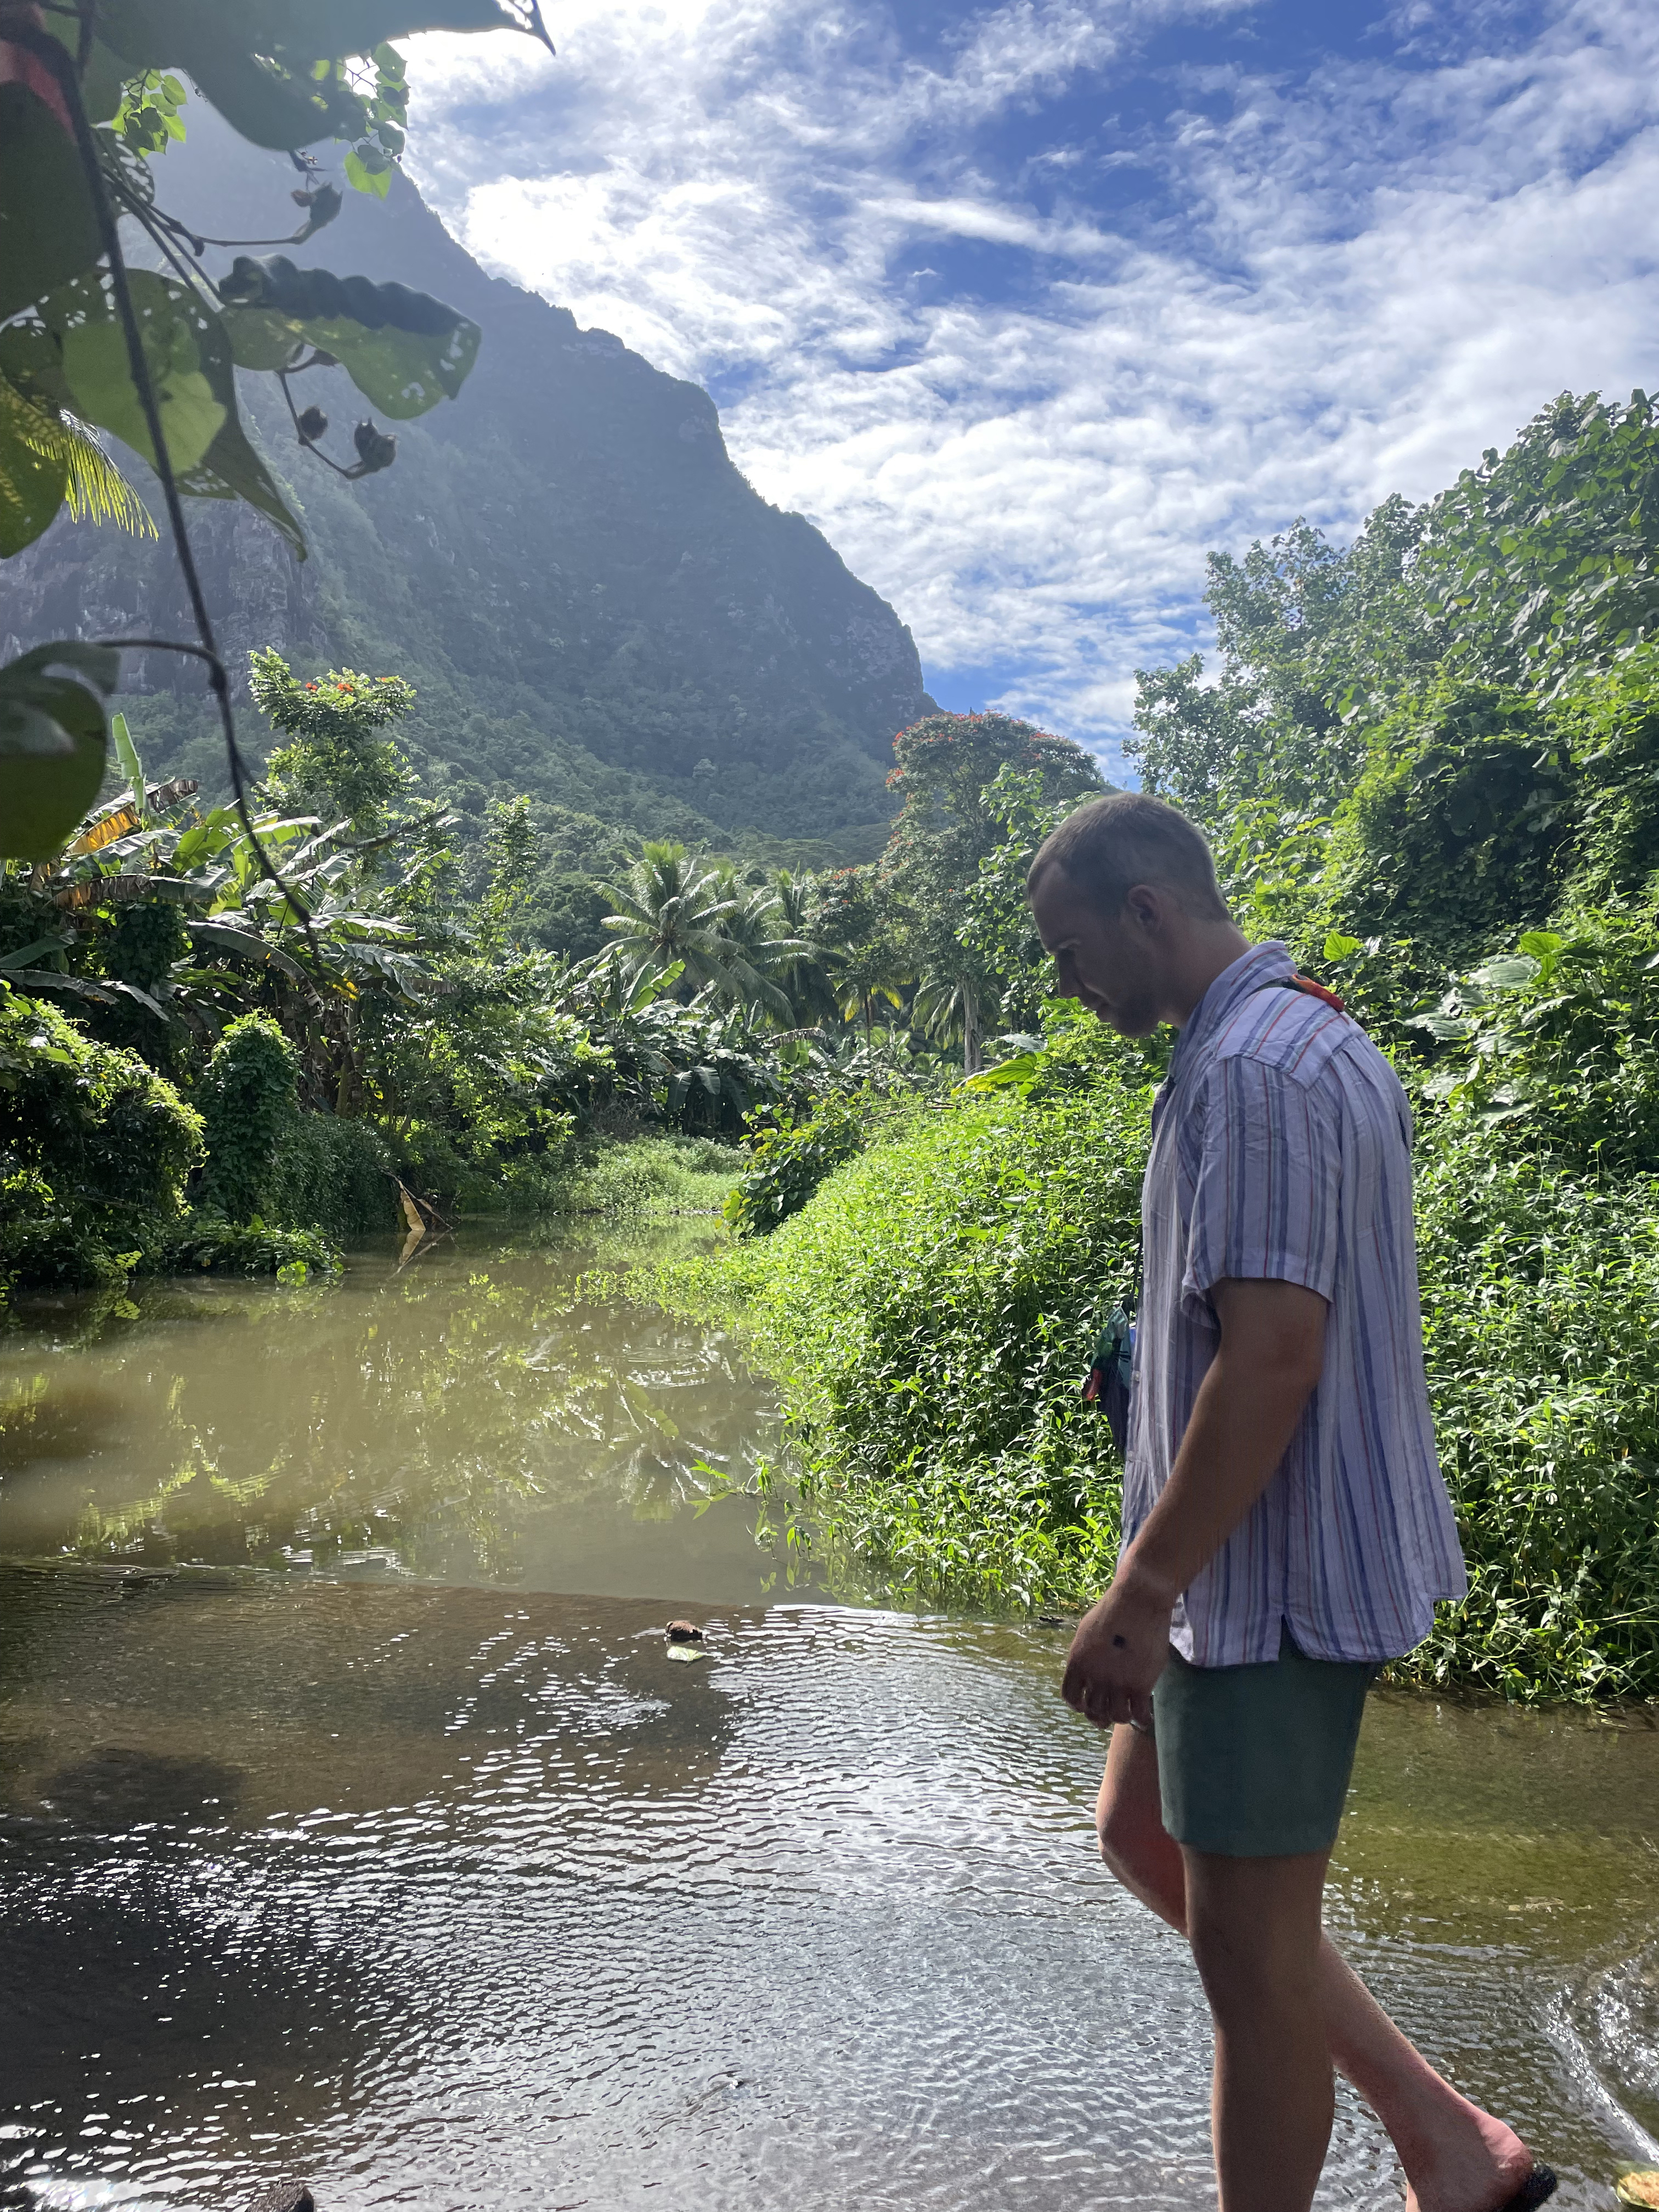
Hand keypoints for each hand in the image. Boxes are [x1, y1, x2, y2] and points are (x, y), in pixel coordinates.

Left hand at [1060, 1566, 1175, 1730]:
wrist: (1138, 1601)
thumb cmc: (1113, 1612)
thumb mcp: (1086, 1633)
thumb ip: (1084, 1657)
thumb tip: (1086, 1674)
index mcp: (1077, 1662)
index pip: (1070, 1697)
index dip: (1078, 1705)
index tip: (1087, 1705)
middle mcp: (1094, 1676)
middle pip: (1093, 1711)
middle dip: (1099, 1716)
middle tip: (1108, 1714)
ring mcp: (1117, 1682)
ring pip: (1115, 1716)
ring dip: (1120, 1717)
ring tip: (1127, 1713)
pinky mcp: (1140, 1685)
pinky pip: (1138, 1715)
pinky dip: (1141, 1720)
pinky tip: (1144, 1716)